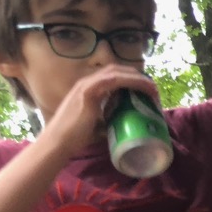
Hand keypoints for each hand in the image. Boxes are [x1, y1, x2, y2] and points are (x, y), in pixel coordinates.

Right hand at [37, 67, 162, 160]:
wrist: (58, 142)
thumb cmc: (76, 137)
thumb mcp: (98, 124)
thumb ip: (109, 118)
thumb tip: (126, 123)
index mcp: (89, 88)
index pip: (113, 75)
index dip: (131, 78)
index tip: (147, 87)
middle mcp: (87, 82)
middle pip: (117, 70)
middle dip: (137, 76)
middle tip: (153, 87)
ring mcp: (86, 85)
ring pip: (117, 72)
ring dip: (137, 78)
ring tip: (152, 87)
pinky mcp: (88, 92)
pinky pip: (112, 80)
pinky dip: (129, 81)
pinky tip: (142, 86)